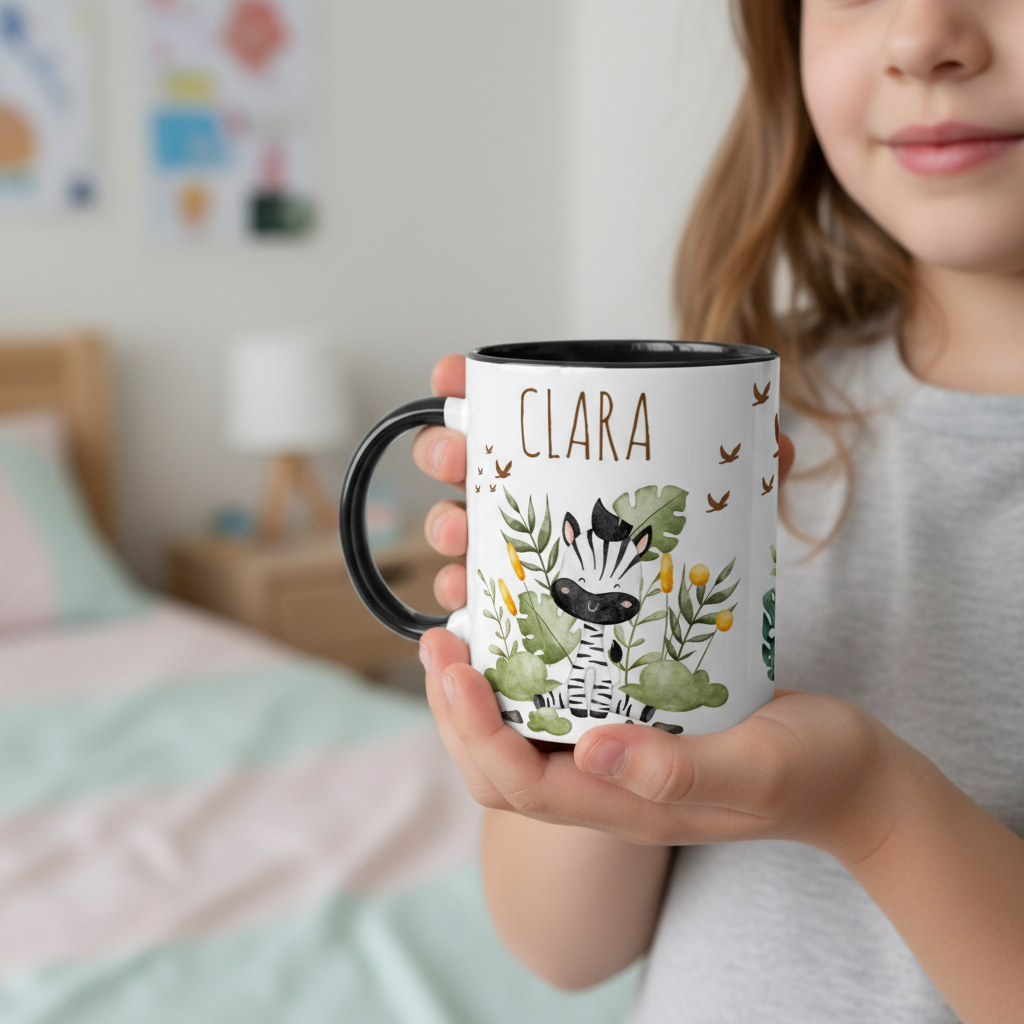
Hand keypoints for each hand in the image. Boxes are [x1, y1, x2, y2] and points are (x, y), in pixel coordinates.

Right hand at [412, 353, 795, 610]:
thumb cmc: (700, 547)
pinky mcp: (521, 605)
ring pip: (462, 528)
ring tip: (460, 533)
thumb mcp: (726, 499)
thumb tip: (775, 439)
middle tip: (455, 458)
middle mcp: (533, 494)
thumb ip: (754, 464)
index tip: (450, 378)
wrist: (698, 626)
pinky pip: (476, 597)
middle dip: (443, 452)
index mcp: (570, 454)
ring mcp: (521, 550)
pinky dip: (459, 597)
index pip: (506, 410)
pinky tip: (464, 601)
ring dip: (445, 525)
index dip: (466, 388)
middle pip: (466, 464)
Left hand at [420, 626, 902, 863]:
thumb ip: (678, 771)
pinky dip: (523, 681)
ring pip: (519, 743)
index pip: (520, 783)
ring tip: (457, 637)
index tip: (454, 666)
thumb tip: (588, 753)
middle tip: (437, 643)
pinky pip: (557, 714)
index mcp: (627, 808)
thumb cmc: (813, 769)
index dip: (475, 730)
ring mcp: (617, 764)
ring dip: (478, 697)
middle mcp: (608, 790)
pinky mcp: (632, 732)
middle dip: (455, 713)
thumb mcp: (757, 766)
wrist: (852, 776)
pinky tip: (522, 636)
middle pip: (499, 771)